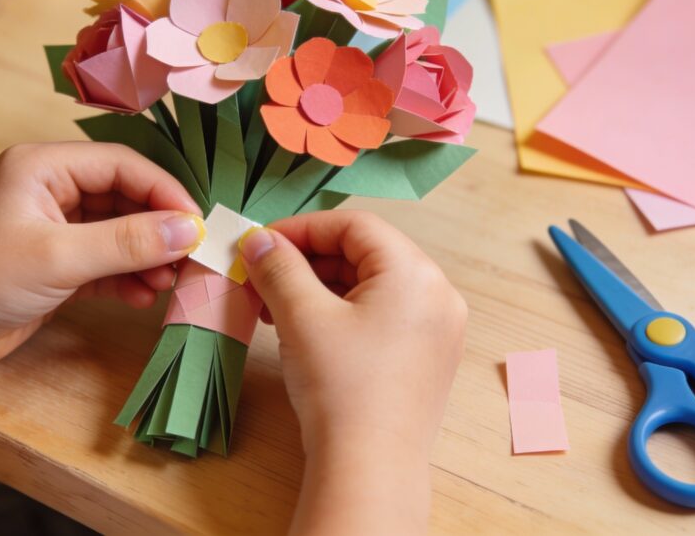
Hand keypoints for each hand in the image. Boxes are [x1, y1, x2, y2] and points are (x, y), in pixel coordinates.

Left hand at [0, 142, 203, 369]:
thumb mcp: (60, 257)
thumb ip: (128, 242)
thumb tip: (191, 230)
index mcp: (42, 166)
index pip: (121, 164)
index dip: (163, 191)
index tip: (198, 223)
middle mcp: (50, 188)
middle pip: (124, 196)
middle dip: (158, 227)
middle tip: (192, 256)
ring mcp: (53, 227)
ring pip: (118, 231)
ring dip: (147, 256)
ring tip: (171, 282)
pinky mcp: (57, 264)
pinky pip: (106, 261)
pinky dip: (128, 277)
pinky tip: (146, 296)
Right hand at [238, 211, 466, 534]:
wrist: (369, 469)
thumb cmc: (341, 387)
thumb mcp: (301, 316)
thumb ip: (278, 267)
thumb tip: (257, 240)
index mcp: (416, 273)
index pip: (354, 225)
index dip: (301, 228)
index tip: (260, 244)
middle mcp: (437, 294)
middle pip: (363, 253)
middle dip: (305, 261)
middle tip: (259, 275)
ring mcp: (436, 329)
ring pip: (369, 286)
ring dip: (317, 287)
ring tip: (271, 306)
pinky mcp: (425, 359)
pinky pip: (380, 315)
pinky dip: (339, 313)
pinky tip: (301, 329)